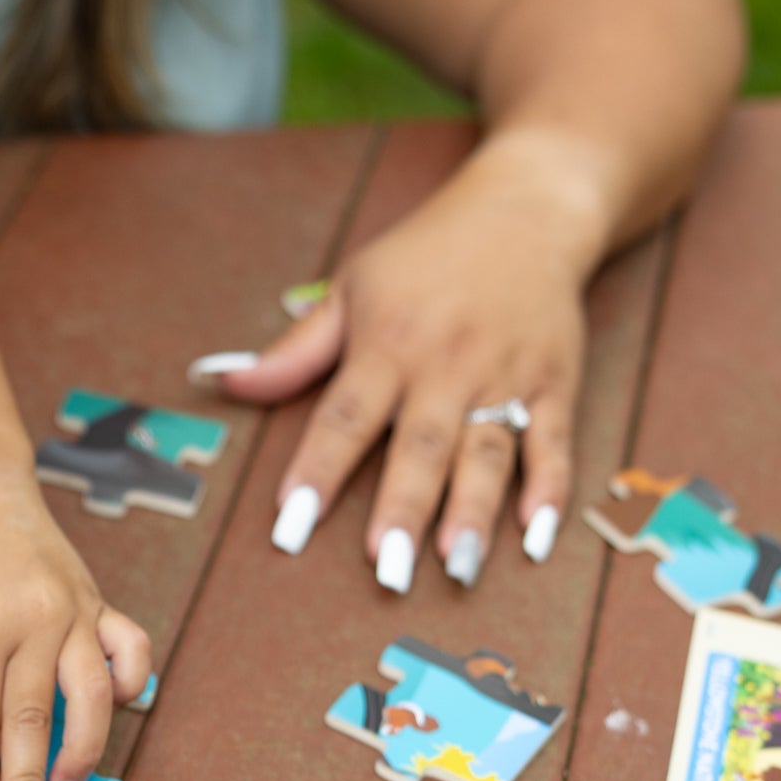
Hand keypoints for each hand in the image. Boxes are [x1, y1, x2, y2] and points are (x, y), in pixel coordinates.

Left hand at [210, 142, 598, 589]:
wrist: (526, 209)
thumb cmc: (425, 255)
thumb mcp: (351, 287)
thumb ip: (296, 350)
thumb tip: (226, 380)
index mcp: (386, 343)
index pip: (343, 418)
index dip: (317, 472)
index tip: (290, 526)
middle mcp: (446, 365)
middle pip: (419, 447)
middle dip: (401, 511)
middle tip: (383, 571)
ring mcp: (505, 376)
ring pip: (487, 452)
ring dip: (473, 512)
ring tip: (455, 566)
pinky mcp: (555, 381)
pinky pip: (553, 442)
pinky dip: (549, 488)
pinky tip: (535, 536)